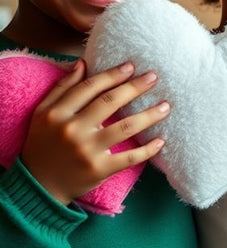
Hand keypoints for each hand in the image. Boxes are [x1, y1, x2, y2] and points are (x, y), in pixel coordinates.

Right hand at [21, 60, 168, 205]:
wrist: (39, 185)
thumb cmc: (44, 144)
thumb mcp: (43, 114)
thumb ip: (62, 88)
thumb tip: (82, 63)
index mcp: (57, 113)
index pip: (89, 87)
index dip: (112, 75)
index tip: (131, 66)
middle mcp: (72, 130)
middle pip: (110, 102)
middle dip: (135, 87)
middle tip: (154, 77)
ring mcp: (87, 150)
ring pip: (125, 127)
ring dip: (149, 115)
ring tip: (166, 106)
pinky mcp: (99, 169)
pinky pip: (130, 157)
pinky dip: (148, 149)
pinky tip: (161, 141)